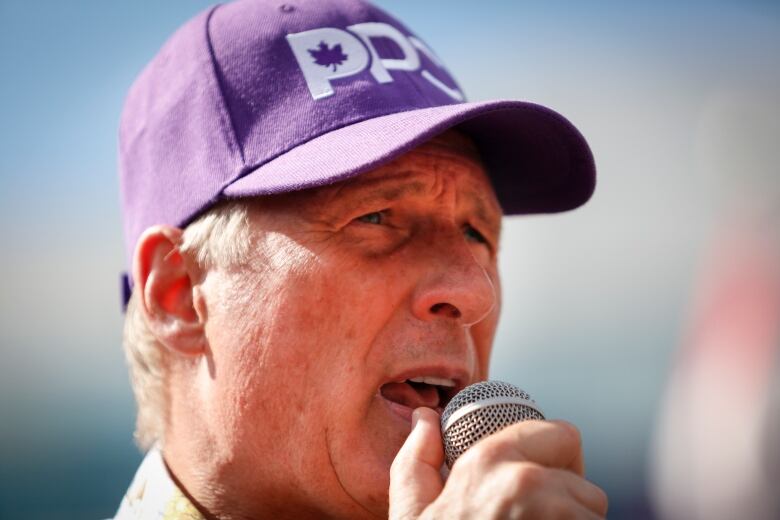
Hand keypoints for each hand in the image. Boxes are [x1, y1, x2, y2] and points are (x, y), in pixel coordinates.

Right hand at [389, 407, 607, 518]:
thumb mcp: (411, 510)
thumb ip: (418, 456)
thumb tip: (425, 419)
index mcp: (490, 461)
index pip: (565, 435)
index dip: (556, 459)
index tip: (542, 483)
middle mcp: (529, 484)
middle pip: (586, 483)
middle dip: (569, 501)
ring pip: (594, 517)